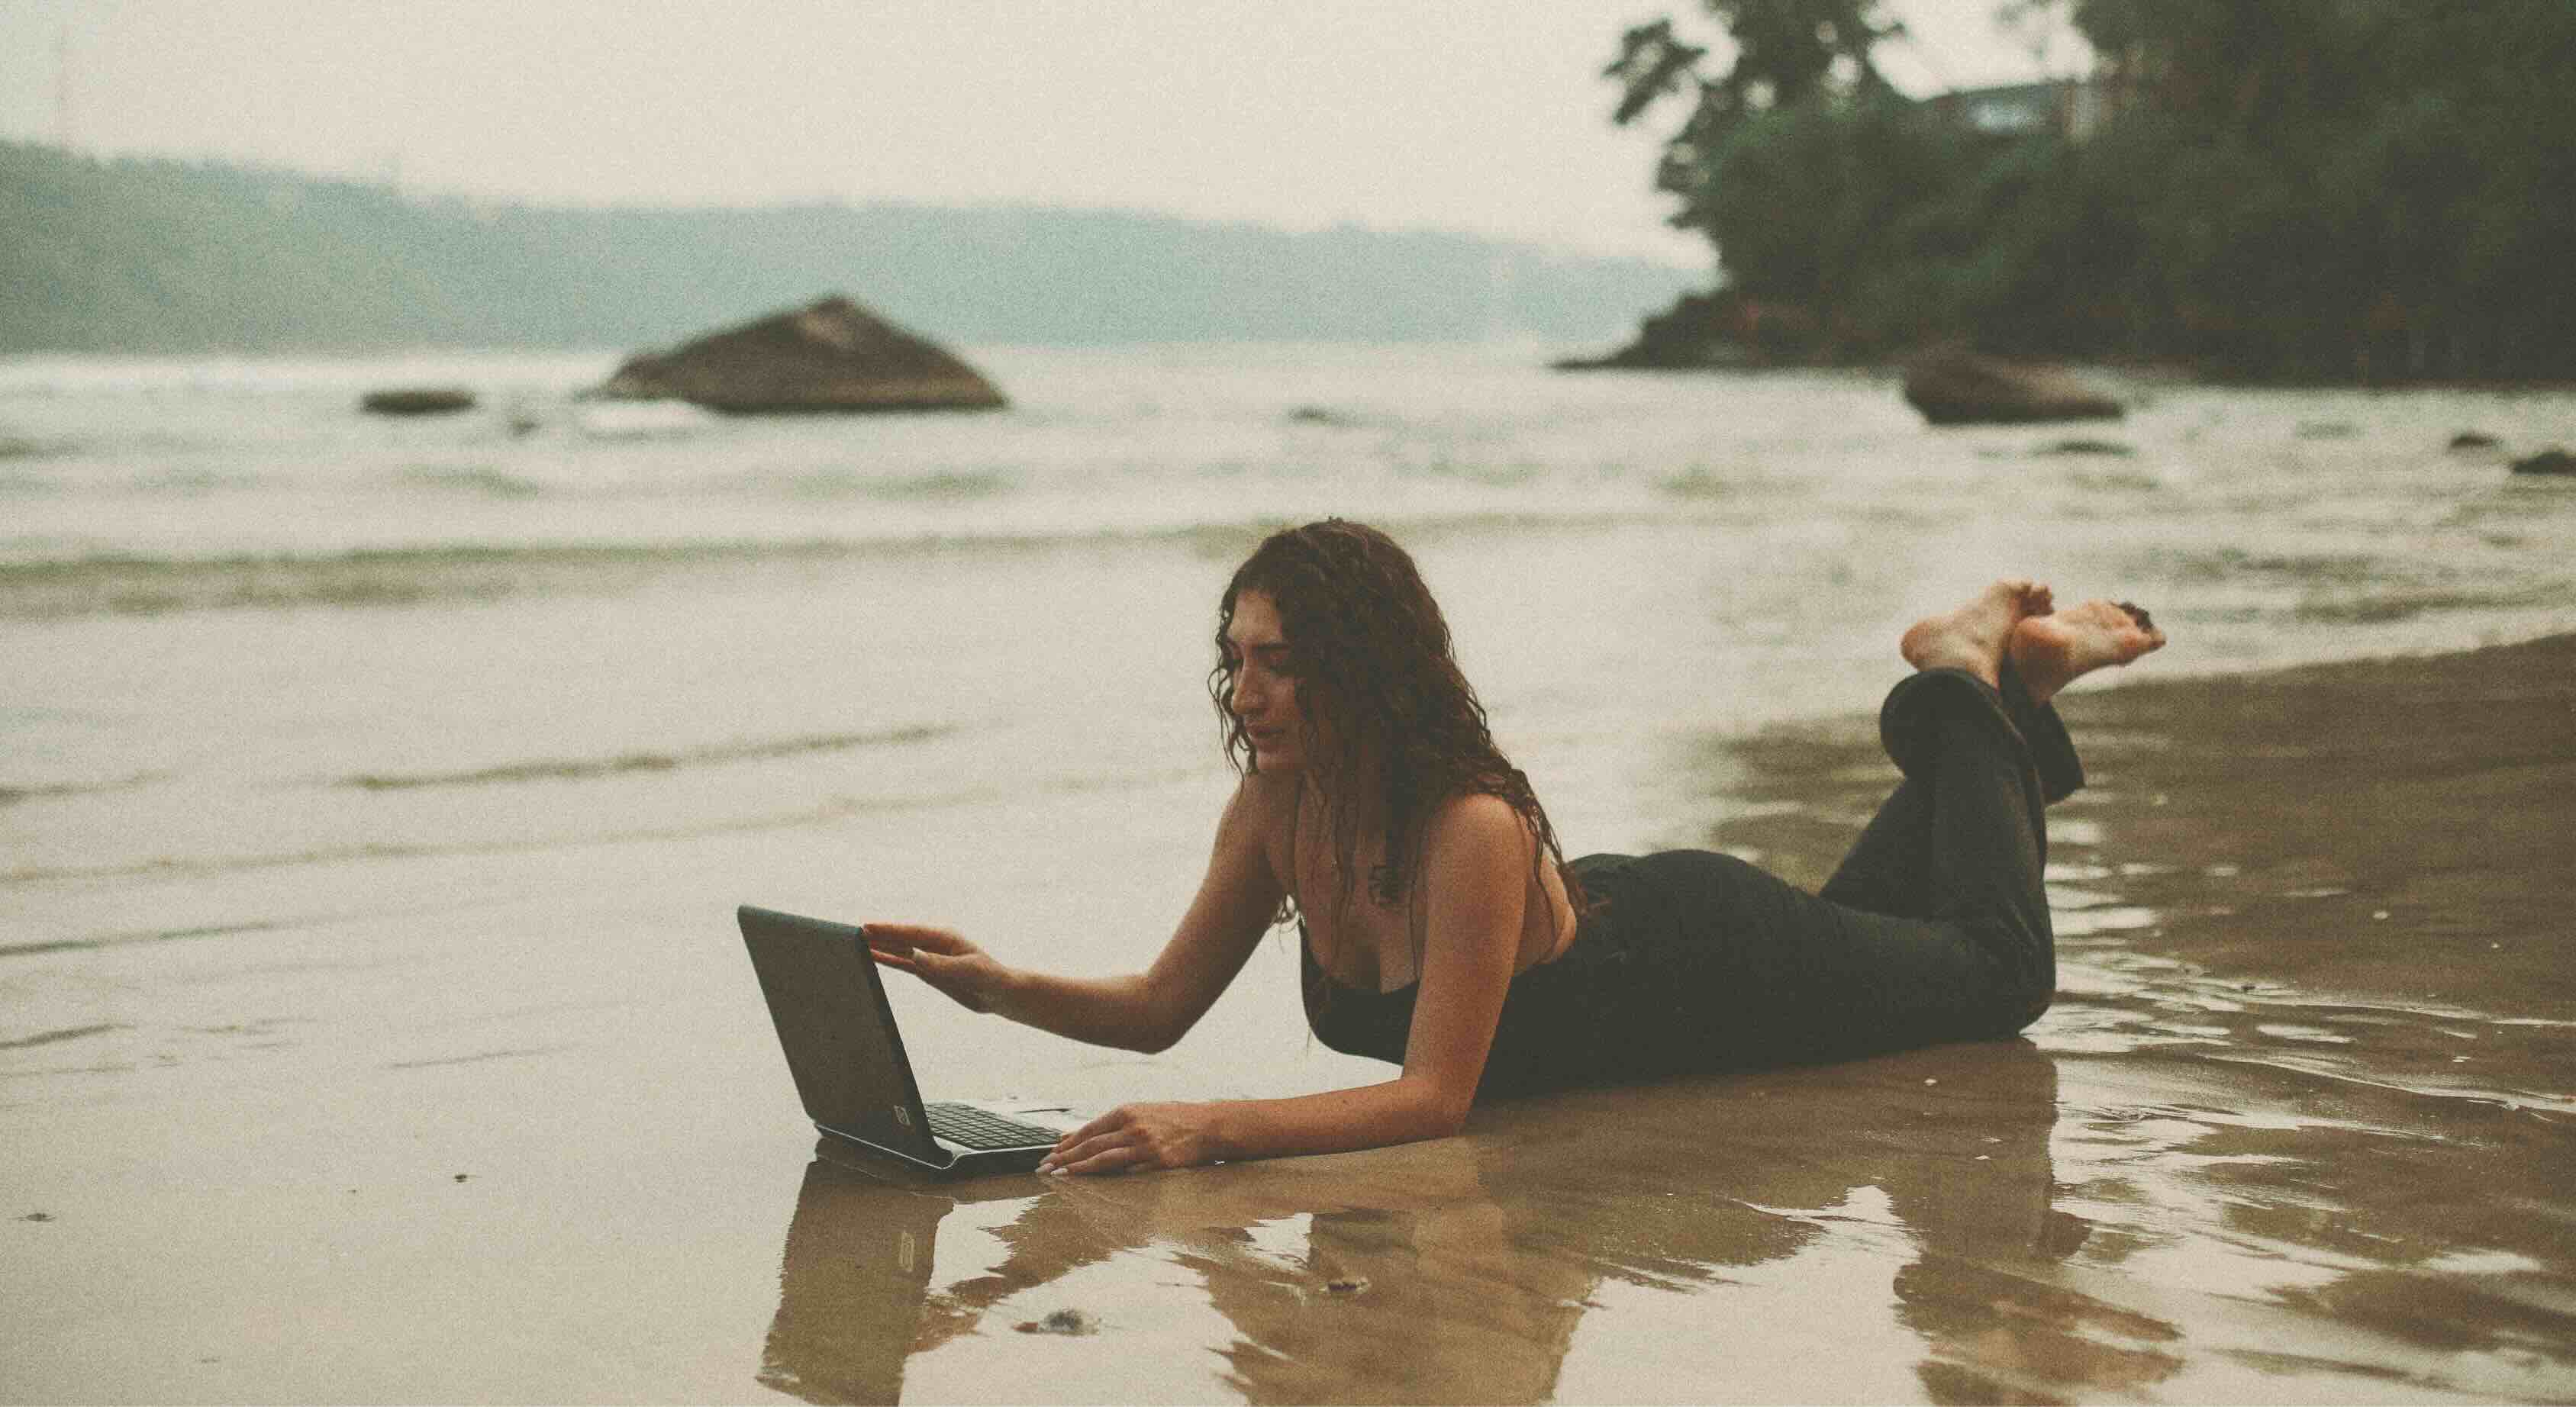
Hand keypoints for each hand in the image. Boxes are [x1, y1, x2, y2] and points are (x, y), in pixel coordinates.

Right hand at [864, 922, 1007, 1014]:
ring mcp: (929, 956)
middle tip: (855, 932)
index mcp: (944, 937)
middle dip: (879, 935)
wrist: (998, 994)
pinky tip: (874, 956)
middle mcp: (933, 944)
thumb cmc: (989, 977)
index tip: (868, 926)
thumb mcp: (965, 970)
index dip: (889, 930)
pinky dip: (888, 959)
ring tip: (858, 943)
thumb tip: (913, 956)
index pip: (911, 933)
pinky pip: (903, 963)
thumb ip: (938, 964)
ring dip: (881, 946)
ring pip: (899, 950)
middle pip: (901, 938)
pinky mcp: (928, 970)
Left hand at [1037, 1102, 1226, 1175]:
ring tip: (1061, 1176)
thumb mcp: (1141, 1113)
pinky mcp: (1157, 1162)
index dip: (1067, 1144)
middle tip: (1045, 1168)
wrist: (1209, 1125)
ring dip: (1079, 1169)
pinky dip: (1108, 1178)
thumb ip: (1112, 1126)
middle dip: (1065, 1157)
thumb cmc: (1174, 1119)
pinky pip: (1128, 1172)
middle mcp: (1132, 1126)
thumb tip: (1077, 1137)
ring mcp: (1145, 1145)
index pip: (1088, 1130)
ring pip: (1104, 1159)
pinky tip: (1095, 1185)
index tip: (1050, 1154)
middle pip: (1091, 1145)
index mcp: (1126, 1111)